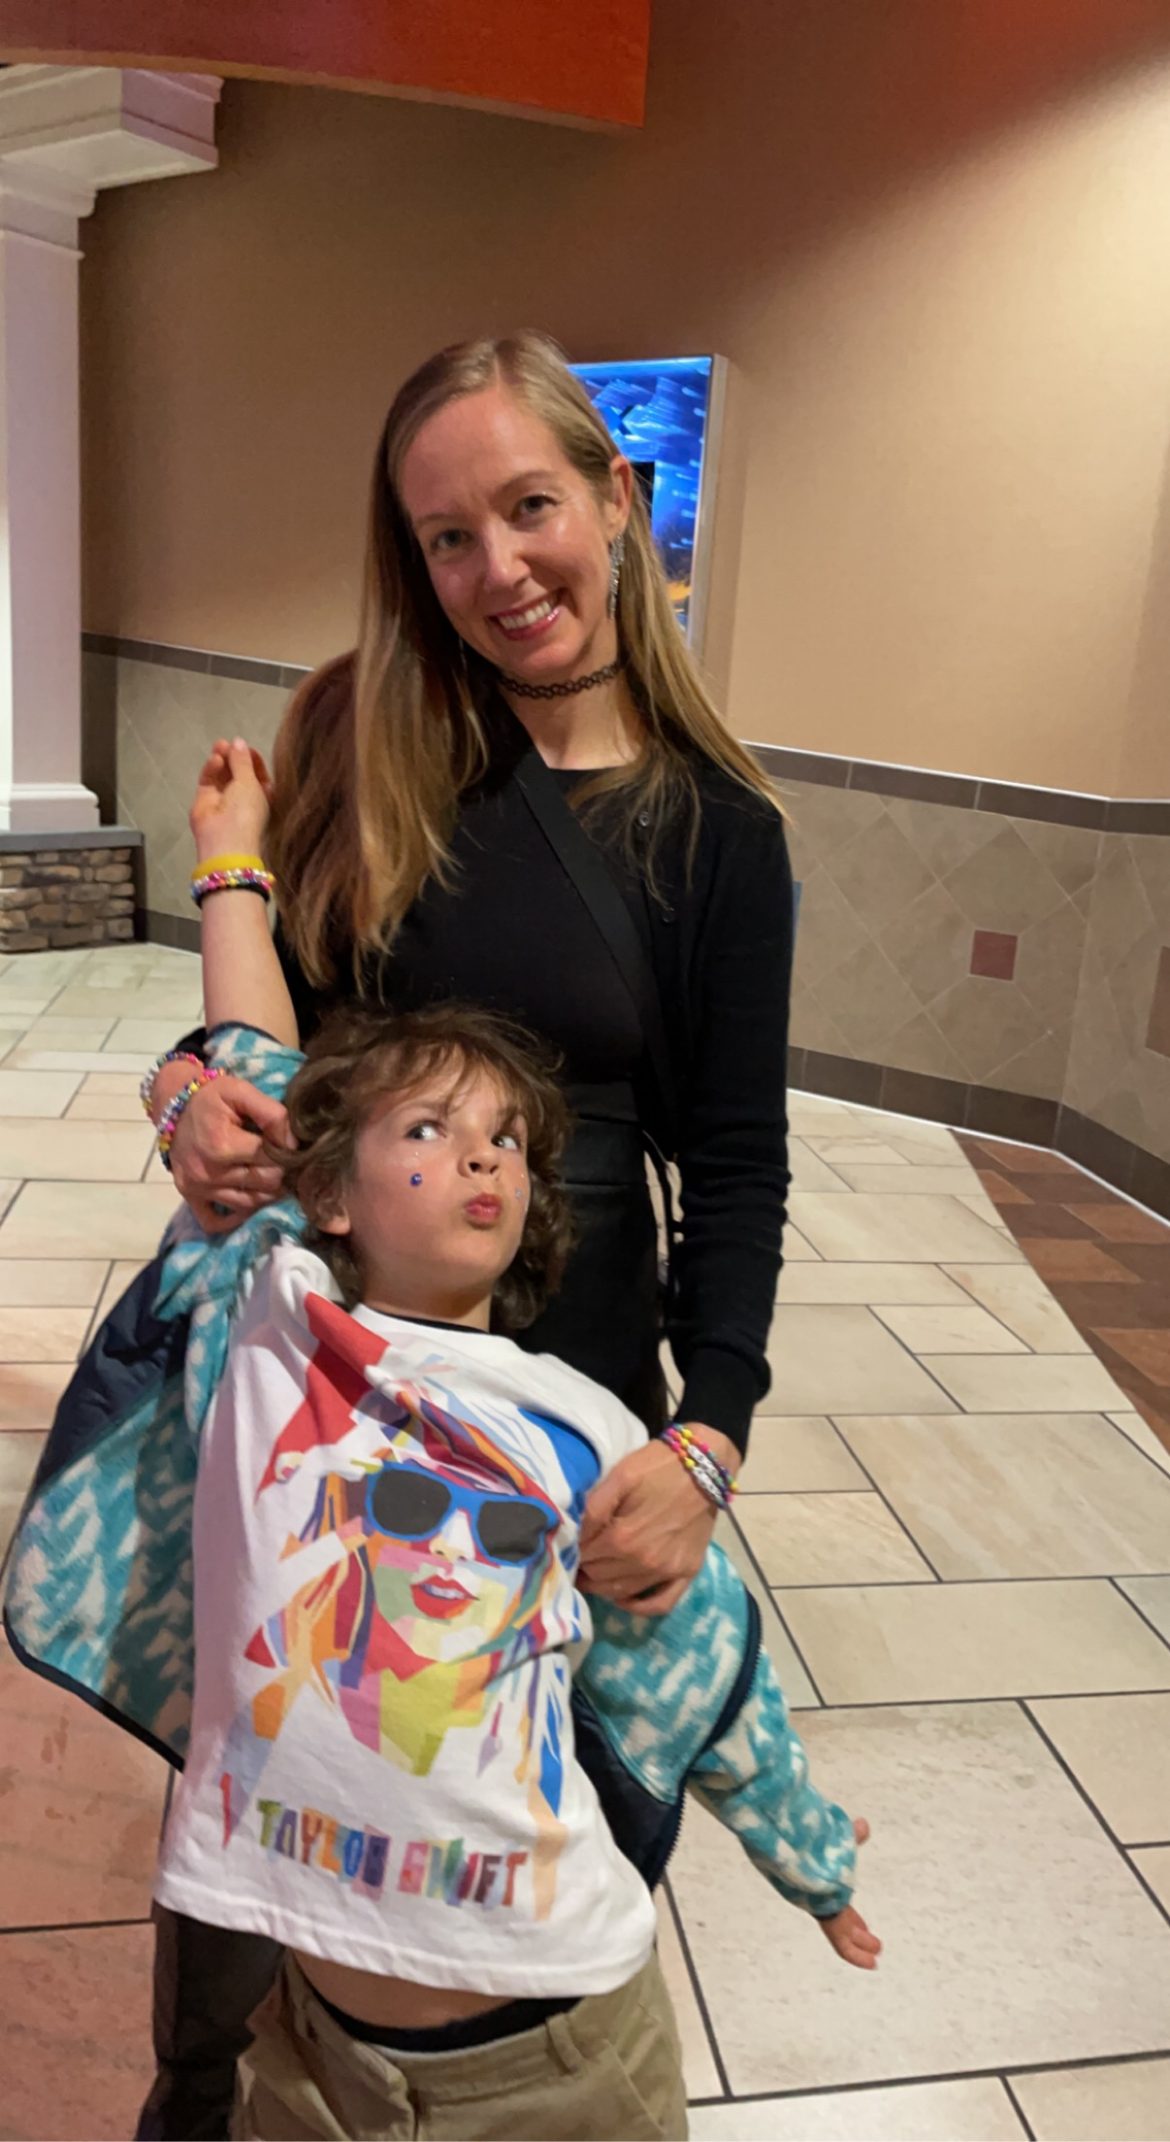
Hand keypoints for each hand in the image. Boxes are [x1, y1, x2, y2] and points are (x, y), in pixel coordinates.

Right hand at [168, 1074, 292, 1233]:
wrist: (174, 1104)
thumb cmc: (211, 1097)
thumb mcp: (242, 1092)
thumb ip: (272, 1114)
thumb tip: (294, 1145)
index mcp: (222, 1145)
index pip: (272, 1160)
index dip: (286, 1153)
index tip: (286, 1144)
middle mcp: (209, 1172)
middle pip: (265, 1184)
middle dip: (279, 1172)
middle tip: (279, 1160)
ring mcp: (198, 1188)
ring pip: (249, 1204)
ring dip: (265, 1192)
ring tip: (267, 1174)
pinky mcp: (190, 1196)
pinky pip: (216, 1221)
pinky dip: (235, 1215)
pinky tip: (247, 1197)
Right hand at [190, 736, 272, 862]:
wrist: (224, 839)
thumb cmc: (246, 811)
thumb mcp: (250, 782)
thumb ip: (242, 761)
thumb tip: (238, 741)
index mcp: (261, 796)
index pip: (257, 774)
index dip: (251, 759)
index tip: (247, 748)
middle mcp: (242, 797)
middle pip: (236, 771)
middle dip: (233, 756)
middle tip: (228, 743)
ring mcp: (222, 798)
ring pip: (221, 773)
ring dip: (221, 758)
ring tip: (219, 746)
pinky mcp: (204, 798)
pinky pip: (208, 779)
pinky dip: (211, 768)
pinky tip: (215, 760)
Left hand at [579, 1425, 739, 1615]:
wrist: (704, 1466)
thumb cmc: (657, 1467)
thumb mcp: (619, 1477)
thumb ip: (594, 1508)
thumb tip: (575, 1535)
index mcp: (623, 1537)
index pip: (584, 1556)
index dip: (574, 1549)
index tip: (570, 1542)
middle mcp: (644, 1562)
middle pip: (599, 1577)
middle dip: (585, 1566)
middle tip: (580, 1555)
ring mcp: (667, 1571)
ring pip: (622, 1592)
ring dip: (603, 1585)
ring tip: (594, 1571)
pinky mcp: (687, 1573)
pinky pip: (660, 1604)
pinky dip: (638, 1607)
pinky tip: (624, 1597)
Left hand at [819, 1820, 880, 1969]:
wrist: (783, 1837)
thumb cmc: (805, 1834)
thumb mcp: (833, 1836)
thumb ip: (848, 1837)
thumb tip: (863, 1825)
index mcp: (819, 1880)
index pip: (838, 1901)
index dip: (852, 1914)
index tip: (864, 1926)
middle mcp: (816, 1895)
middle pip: (839, 1919)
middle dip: (856, 1932)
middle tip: (874, 1943)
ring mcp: (819, 1905)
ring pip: (841, 1933)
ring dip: (858, 1946)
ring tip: (875, 1956)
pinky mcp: (822, 1912)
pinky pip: (840, 1940)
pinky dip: (855, 1954)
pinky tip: (870, 1963)